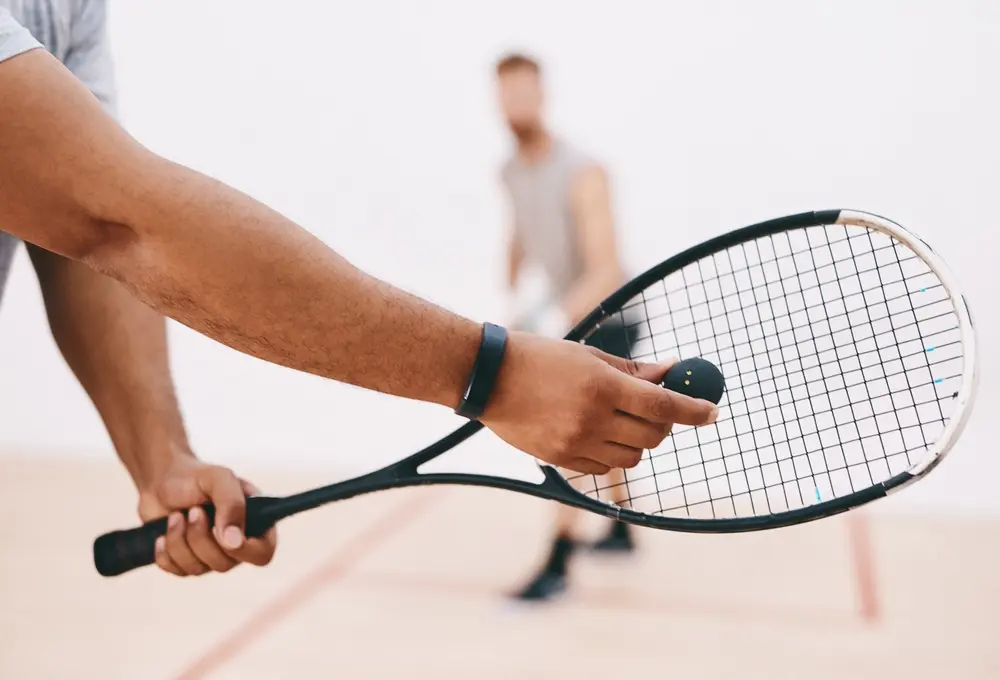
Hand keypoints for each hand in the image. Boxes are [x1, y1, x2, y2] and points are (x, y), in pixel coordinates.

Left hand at [137, 454, 276, 576]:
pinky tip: (163, 534)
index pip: (262, 553)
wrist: (162, 480)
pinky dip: (165, 552)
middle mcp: (235, 544)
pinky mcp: (186, 562)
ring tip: (176, 516)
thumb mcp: (219, 479)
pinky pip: (177, 571)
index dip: (245, 550)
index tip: (221, 531)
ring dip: (180, 540)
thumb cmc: (195, 476)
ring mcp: (210, 555)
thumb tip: (234, 542)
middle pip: (225, 564)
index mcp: (254, 523)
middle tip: (193, 511)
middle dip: (201, 538)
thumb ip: (233, 505)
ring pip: (198, 569)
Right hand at [481, 331, 717, 473]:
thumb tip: (672, 372)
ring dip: (638, 440)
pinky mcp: (562, 461)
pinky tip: (597, 431)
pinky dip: (612, 453)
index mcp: (602, 386)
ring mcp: (576, 444)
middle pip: (653, 435)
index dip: (694, 410)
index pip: (663, 405)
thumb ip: (632, 370)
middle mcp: (592, 419)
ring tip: (621, 418)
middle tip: (657, 408)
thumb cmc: (539, 356)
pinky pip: (604, 467)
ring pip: (632, 457)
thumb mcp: (588, 355)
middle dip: (664, 423)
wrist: (488, 378)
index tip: (714, 413)